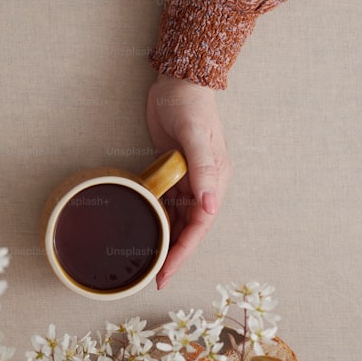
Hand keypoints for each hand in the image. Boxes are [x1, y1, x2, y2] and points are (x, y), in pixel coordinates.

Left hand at [146, 74, 231, 288]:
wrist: (177, 81)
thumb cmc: (189, 104)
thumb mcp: (195, 136)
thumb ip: (202, 169)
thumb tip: (209, 207)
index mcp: (216, 180)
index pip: (200, 226)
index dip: (184, 252)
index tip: (167, 272)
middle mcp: (204, 185)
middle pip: (189, 229)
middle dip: (175, 255)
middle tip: (155, 279)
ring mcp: (187, 179)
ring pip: (176, 220)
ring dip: (166, 241)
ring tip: (149, 264)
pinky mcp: (171, 171)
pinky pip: (166, 204)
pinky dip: (157, 219)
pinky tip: (145, 233)